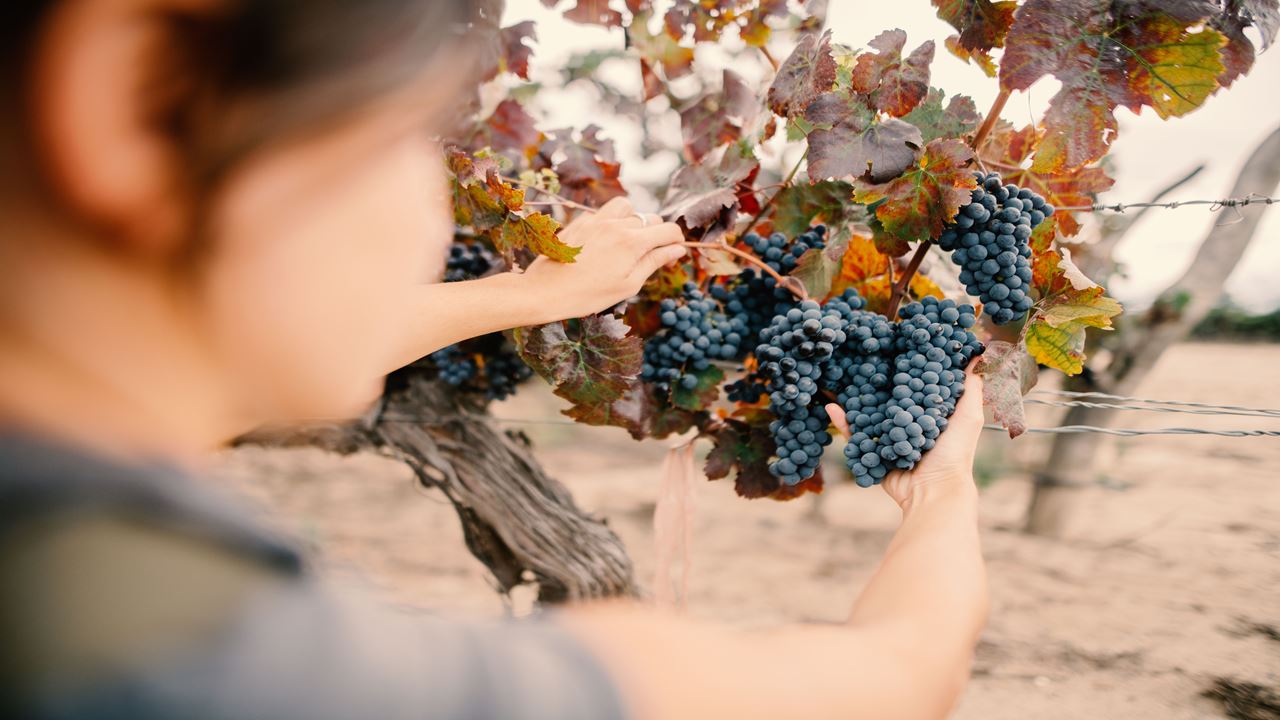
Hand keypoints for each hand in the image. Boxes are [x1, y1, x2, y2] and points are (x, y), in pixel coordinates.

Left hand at [521, 197, 685, 320]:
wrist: (545, 292)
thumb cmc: (588, 295)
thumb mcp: (628, 285)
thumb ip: (654, 262)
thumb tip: (677, 249)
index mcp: (632, 242)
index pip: (668, 229)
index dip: (676, 241)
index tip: (671, 254)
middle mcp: (616, 225)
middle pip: (649, 218)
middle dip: (656, 234)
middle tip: (649, 254)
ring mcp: (596, 220)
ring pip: (626, 207)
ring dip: (633, 219)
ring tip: (628, 241)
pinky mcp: (580, 222)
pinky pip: (603, 213)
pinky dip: (610, 223)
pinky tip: (603, 243)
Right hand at [826, 363, 983, 510]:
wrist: (933, 490)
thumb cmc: (954, 453)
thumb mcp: (969, 417)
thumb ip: (972, 388)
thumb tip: (978, 354)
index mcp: (931, 415)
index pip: (917, 386)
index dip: (910, 368)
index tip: (899, 346)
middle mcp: (910, 424)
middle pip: (890, 399)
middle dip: (878, 381)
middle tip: (864, 359)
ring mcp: (890, 438)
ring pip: (869, 414)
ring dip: (855, 399)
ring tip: (842, 379)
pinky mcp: (875, 453)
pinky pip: (855, 435)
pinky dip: (842, 422)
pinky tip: (831, 407)